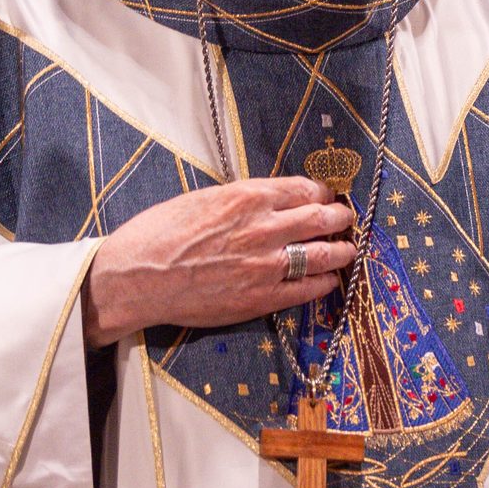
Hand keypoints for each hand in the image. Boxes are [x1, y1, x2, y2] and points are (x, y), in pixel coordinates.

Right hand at [81, 177, 355, 347]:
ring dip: (341, 250)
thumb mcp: (202, 198)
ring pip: (322, 254)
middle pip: (320, 218)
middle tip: (346, 218)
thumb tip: (266, 201)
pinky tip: (329, 281)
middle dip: (339, 217)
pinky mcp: (262, 298)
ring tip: (349, 249)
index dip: (321, 192)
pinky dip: (324, 283)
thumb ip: (240, 200)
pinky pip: (306, 290)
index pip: (303, 189)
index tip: (327, 195)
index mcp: (248, 196)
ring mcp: (267, 265)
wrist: (139, 276)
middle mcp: (264, 227)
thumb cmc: (159, 232)